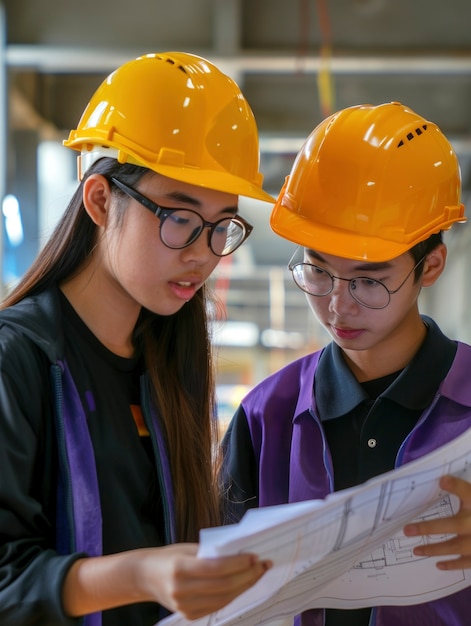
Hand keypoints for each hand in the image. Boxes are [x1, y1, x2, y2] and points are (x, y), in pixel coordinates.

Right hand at [139, 543, 271, 619]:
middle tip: (263, 564)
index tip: (255, 556)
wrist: (146, 576)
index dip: (238, 563)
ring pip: (224, 598)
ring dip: (245, 585)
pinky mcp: (189, 615)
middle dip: (247, 575)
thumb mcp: (188, 549)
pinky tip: (243, 583)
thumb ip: (211, 553)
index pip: (216, 568)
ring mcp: (184, 606)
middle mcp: (181, 590)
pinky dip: (234, 595)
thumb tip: (241, 553)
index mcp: (179, 568)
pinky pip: (218, 606)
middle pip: (223, 586)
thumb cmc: (170, 557)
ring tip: (258, 573)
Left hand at [403, 475, 470, 569]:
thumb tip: (442, 480)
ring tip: (416, 550)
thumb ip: (460, 489)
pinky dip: (454, 564)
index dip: (456, 486)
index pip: (466, 491)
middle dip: (430, 528)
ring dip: (436, 549)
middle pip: (453, 525)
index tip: (442, 480)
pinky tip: (439, 565)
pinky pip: (468, 562)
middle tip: (407, 530)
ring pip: (456, 546)